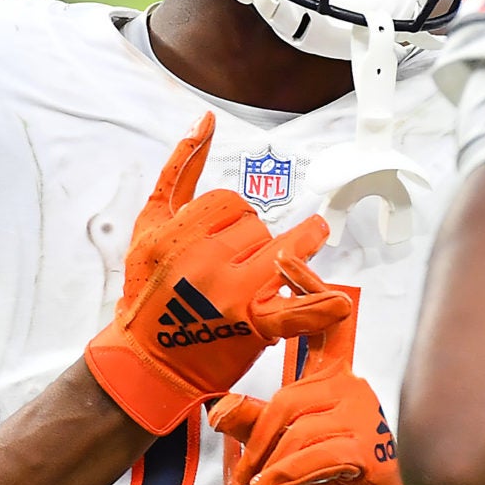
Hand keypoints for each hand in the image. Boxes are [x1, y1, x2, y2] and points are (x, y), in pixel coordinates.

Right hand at [83, 116, 347, 434]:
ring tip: (312, 240)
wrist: (146, 362)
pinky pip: (293, 312)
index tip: (226, 237)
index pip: (231, 203)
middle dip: (254, 240)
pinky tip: (338, 303)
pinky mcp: (251, 328)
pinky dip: (318, 309)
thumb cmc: (147, 291)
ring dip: (299, 249)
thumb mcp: (150, 224)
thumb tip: (204, 122)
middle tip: (240, 264)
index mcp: (176, 233)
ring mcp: (229, 295)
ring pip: (283, 252)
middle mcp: (202, 261)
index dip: (233, 217)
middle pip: (257, 227)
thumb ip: (178, 169)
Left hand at [209, 295, 426, 484]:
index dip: (308, 290)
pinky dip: (285, 479)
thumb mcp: (280, 448)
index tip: (285, 259)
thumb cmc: (329, 478)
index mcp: (334, 378)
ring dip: (271, 469)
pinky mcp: (368, 449)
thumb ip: (251, 424)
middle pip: (288, 400)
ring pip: (297, 432)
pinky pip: (312, 457)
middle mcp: (351, 388)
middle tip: (245, 476)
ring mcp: (364, 417)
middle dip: (258, 441)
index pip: (324, 325)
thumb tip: (216, 409)